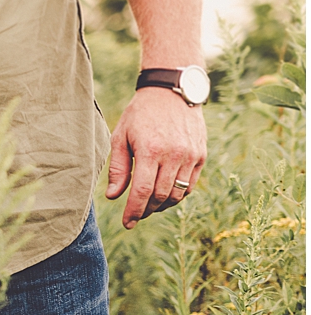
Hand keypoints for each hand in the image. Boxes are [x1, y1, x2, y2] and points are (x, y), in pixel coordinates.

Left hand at [106, 87, 207, 226]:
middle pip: (161, 196)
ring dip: (163, 205)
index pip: (143, 191)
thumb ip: (118, 168)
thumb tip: (113, 196)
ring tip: (149, 204)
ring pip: (178, 194)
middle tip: (136, 214)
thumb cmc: (140, 113)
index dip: (134, 211)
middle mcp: (173, 155)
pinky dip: (178, 194)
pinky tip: (166, 193)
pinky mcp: (201, 156)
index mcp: (150, 150)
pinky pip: (190, 185)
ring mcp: (190, 156)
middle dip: (147, 210)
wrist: (171, 91)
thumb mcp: (121, 135)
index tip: (127, 223)